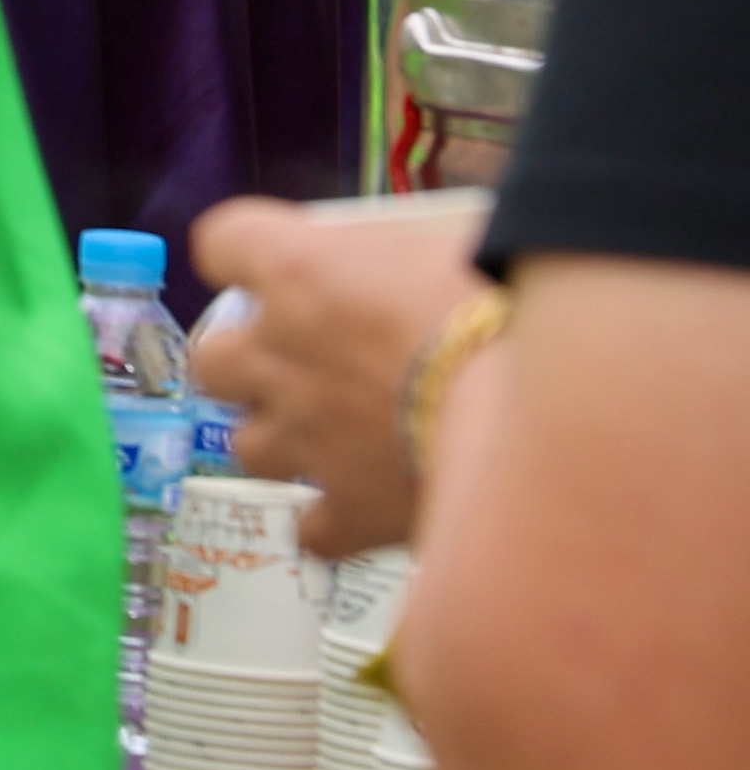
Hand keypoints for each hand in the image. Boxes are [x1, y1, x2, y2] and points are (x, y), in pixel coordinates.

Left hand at [191, 189, 490, 556]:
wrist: (556, 420)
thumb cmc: (511, 312)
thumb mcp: (461, 245)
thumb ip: (409, 251)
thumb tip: (418, 251)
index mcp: (300, 272)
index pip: (221, 241)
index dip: (240, 256)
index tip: (272, 266)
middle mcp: (282, 353)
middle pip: (213, 358)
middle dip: (246, 363)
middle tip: (302, 364)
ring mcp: (307, 437)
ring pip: (249, 445)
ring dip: (283, 441)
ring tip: (336, 438)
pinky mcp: (348, 511)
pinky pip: (312, 527)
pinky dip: (332, 522)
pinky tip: (367, 509)